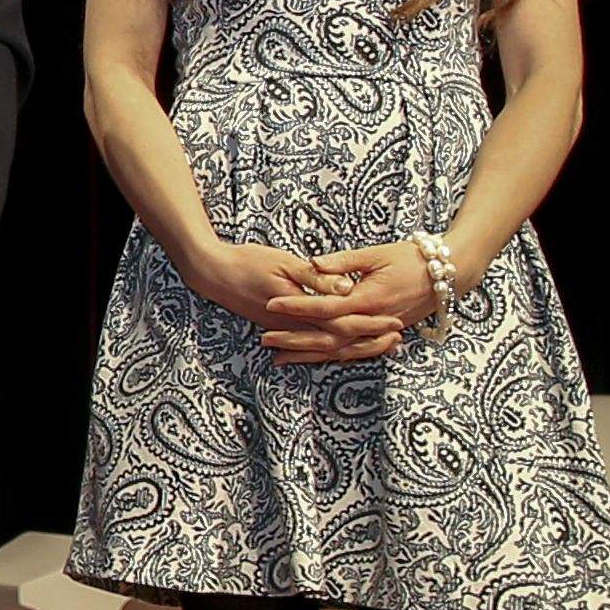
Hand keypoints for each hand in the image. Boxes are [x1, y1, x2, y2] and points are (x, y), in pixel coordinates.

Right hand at [184, 239, 403, 364]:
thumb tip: (347, 288)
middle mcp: (294, 326)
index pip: (343, 323)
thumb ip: (316, 277)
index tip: (395, 323)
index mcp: (299, 309)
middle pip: (339, 342)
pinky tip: (346, 346)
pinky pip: (312, 345)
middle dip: (370, 342)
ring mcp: (286, 330)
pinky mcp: (281, 328)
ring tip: (380, 346)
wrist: (212, 274)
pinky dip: (333, 347)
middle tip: (397, 341)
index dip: (371, 324)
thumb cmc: (247, 261)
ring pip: (326, 348)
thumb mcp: (284, 261)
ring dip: (354, 348)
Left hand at [266, 238, 429, 364]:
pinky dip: (331, 357)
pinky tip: (310, 359)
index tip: (270, 304)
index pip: (325, 307)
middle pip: (328, 337)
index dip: (297, 307)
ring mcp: (379, 331)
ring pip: (339, 351)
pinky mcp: (383, 335)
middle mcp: (373, 320)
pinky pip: (354, 351)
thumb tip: (313, 264)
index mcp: (369, 299)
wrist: (448, 273)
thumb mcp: (375, 254)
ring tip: (279, 357)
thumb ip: (343, 262)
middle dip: (295, 340)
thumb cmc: (411, 258)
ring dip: (309, 354)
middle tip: (264, 339)